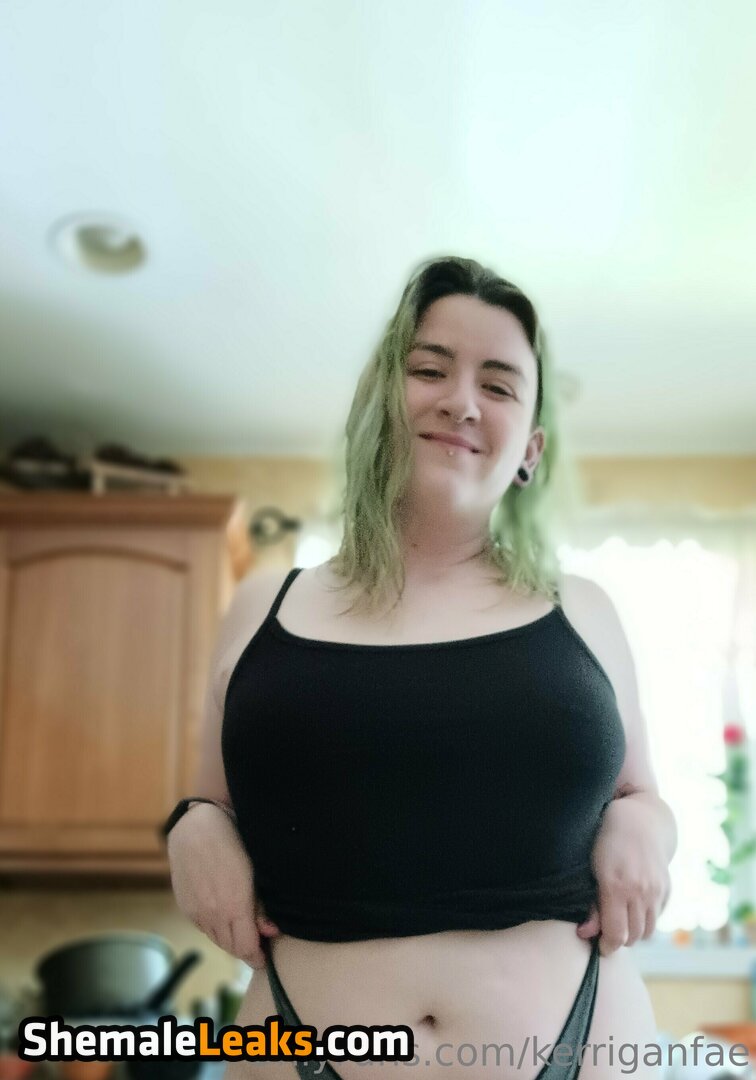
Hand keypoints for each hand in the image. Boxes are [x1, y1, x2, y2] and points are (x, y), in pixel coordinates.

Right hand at [167, 802, 280, 968]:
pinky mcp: (185, 906)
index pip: (246, 948)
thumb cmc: (233, 842)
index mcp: (235, 906)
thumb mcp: (254, 871)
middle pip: (231, 947)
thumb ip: (261, 906)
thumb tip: (271, 932)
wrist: (196, 827)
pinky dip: (215, 929)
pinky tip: (224, 919)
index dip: (257, 957)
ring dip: (230, 941)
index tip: (266, 959)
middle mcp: (213, 914)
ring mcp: (197, 911)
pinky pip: (203, 927)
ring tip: (243, 933)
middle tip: (258, 947)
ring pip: (216, 939)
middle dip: (245, 950)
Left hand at [576, 796, 670, 955]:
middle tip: (608, 931)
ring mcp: (656, 891)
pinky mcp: (667, 889)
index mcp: (616, 886)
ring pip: (647, 931)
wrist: (640, 820)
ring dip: (634, 932)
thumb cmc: (606, 841)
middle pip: (632, 937)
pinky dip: (646, 920)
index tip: (600, 946)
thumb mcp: (592, 869)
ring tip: (620, 921)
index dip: (607, 946)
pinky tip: (634, 907)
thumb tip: (585, 934)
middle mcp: (640, 891)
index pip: (616, 934)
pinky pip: (657, 918)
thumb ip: (592, 904)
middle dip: (619, 939)